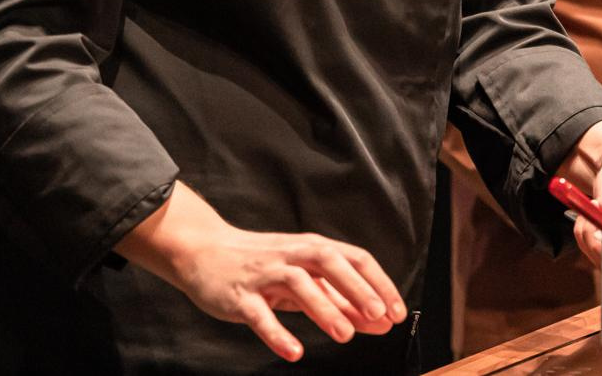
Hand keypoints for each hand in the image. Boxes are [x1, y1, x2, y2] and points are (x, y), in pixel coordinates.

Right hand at [117, 182, 404, 362]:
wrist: (204, 251)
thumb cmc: (263, 266)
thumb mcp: (304, 279)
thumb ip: (340, 300)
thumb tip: (380, 321)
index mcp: (312, 248)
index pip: (354, 258)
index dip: (378, 283)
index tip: (397, 312)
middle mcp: (291, 255)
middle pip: (330, 262)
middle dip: (356, 288)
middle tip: (378, 316)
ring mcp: (265, 273)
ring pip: (298, 284)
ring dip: (323, 308)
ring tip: (344, 335)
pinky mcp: (240, 294)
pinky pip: (259, 314)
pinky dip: (278, 333)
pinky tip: (294, 352)